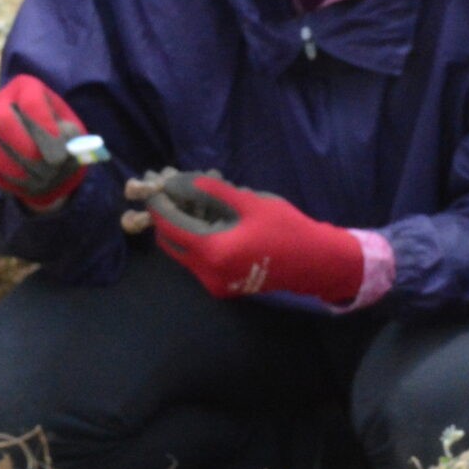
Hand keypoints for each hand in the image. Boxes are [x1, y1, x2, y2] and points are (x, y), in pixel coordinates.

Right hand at [0, 76, 89, 210]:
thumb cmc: (60, 136)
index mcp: (27, 88)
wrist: (45, 152)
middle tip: (48, 164)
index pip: (31, 100)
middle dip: (25, 146)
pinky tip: (28, 184)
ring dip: (17, 168)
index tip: (61, 149)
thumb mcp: (72, 133)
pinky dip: (7, 181)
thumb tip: (62, 155)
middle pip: (1, 119)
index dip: (45, 125)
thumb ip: (70, 140)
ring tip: (42, 178)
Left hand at [148, 173, 365, 305]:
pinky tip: (209, 221)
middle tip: (171, 194)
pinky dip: (197, 241)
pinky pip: (199, 261)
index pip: (172, 227)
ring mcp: (214, 283)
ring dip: (182, 229)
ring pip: (184, 253)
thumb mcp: (251, 204)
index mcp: (214, 251)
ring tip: (192, 203)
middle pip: (171, 244)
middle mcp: (208, 273)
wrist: (314, 262)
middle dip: (166, 218)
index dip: (160, 205)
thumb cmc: (285, 229)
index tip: (155, 187)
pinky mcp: (223, 286)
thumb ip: (216, 193)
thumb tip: (186, 181)